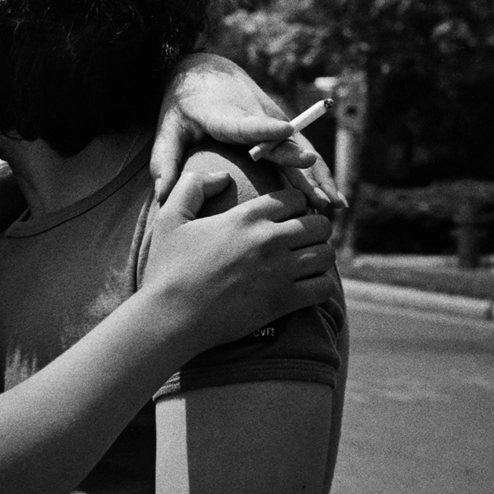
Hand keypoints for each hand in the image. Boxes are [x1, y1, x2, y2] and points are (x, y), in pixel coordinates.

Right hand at [142, 170, 335, 353]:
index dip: (295, 206)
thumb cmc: (166, 270)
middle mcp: (268, 239)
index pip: (294, 198)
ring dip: (319, 258)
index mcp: (246, 217)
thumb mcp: (168, 219)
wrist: (168, 318)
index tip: (287, 219)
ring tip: (305, 265)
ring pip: (326, 255)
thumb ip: (193, 187)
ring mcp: (278, 271)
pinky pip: (323, 287)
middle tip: (301, 242)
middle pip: (319, 224)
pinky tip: (305, 288)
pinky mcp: (282, 302)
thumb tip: (223, 175)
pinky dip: (319, 286)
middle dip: (314, 230)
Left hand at [152, 54, 343, 210]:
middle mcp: (256, 115)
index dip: (265, 129)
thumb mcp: (167, 129)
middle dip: (302, 170)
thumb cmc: (183, 106)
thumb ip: (164, 160)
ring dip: (320, 178)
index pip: (246, 123)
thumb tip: (163, 196)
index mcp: (225, 115)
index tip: (284, 132)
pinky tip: (331, 201)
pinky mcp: (282, 127)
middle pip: (284, 144)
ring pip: (302, 150)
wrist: (207, 71)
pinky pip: (303, 152)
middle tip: (318, 198)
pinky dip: (319, 176)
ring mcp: (274, 120)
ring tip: (334, 207)